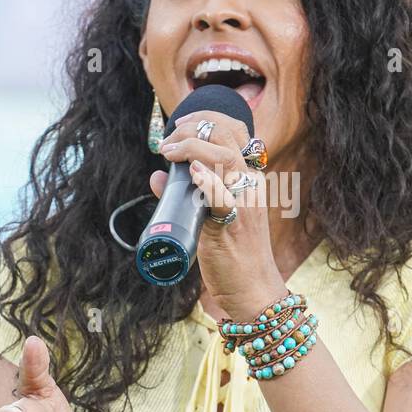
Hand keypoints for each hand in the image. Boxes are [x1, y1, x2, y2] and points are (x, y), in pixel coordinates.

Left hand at [151, 111, 287, 320]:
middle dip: (195, 127)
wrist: (253, 291)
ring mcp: (245, 203)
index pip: (236, 133)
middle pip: (229, 137)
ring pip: (226, 158)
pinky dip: (207, 182)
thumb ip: (190, 194)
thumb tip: (157, 176)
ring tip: (169, 150)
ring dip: (193, 147)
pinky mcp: (234, 225)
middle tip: (169, 138)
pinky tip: (192, 172)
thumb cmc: (234, 256)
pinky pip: (222, 196)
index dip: (208, 120)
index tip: (181, 125)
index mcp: (249, 179)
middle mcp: (251, 186)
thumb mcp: (211, 218)